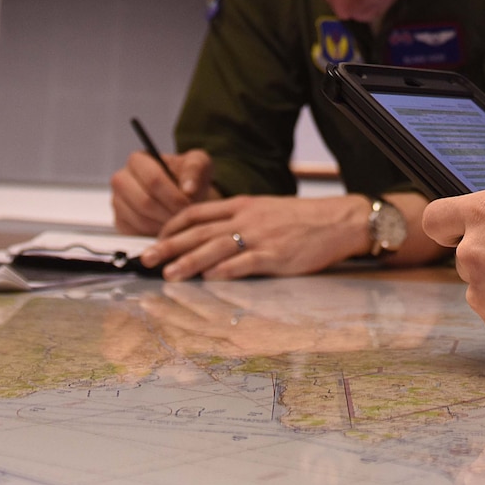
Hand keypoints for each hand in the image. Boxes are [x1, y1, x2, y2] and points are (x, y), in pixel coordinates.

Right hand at [110, 148, 217, 235]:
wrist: (185, 197)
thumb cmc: (189, 179)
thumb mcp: (199, 164)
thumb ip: (195, 169)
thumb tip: (188, 188)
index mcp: (138, 160)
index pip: (152, 179)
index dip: (173, 195)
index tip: (188, 204)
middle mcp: (122, 179)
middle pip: (144, 201)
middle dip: (168, 212)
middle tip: (184, 216)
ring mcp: (118, 201)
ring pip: (140, 219)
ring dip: (163, 224)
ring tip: (178, 221)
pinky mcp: (120, 221)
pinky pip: (135, 232)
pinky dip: (154, 233)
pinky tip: (167, 228)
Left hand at [144, 193, 370, 280]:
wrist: (337, 220)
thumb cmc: (302, 219)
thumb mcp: (265, 210)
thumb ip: (239, 220)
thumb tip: (212, 237)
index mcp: (242, 205)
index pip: (196, 212)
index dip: (172, 226)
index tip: (157, 239)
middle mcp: (246, 218)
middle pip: (198, 231)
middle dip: (169, 246)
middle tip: (147, 259)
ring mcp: (260, 237)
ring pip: (215, 248)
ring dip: (189, 262)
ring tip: (169, 275)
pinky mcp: (275, 255)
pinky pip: (245, 262)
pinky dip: (224, 271)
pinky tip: (208, 279)